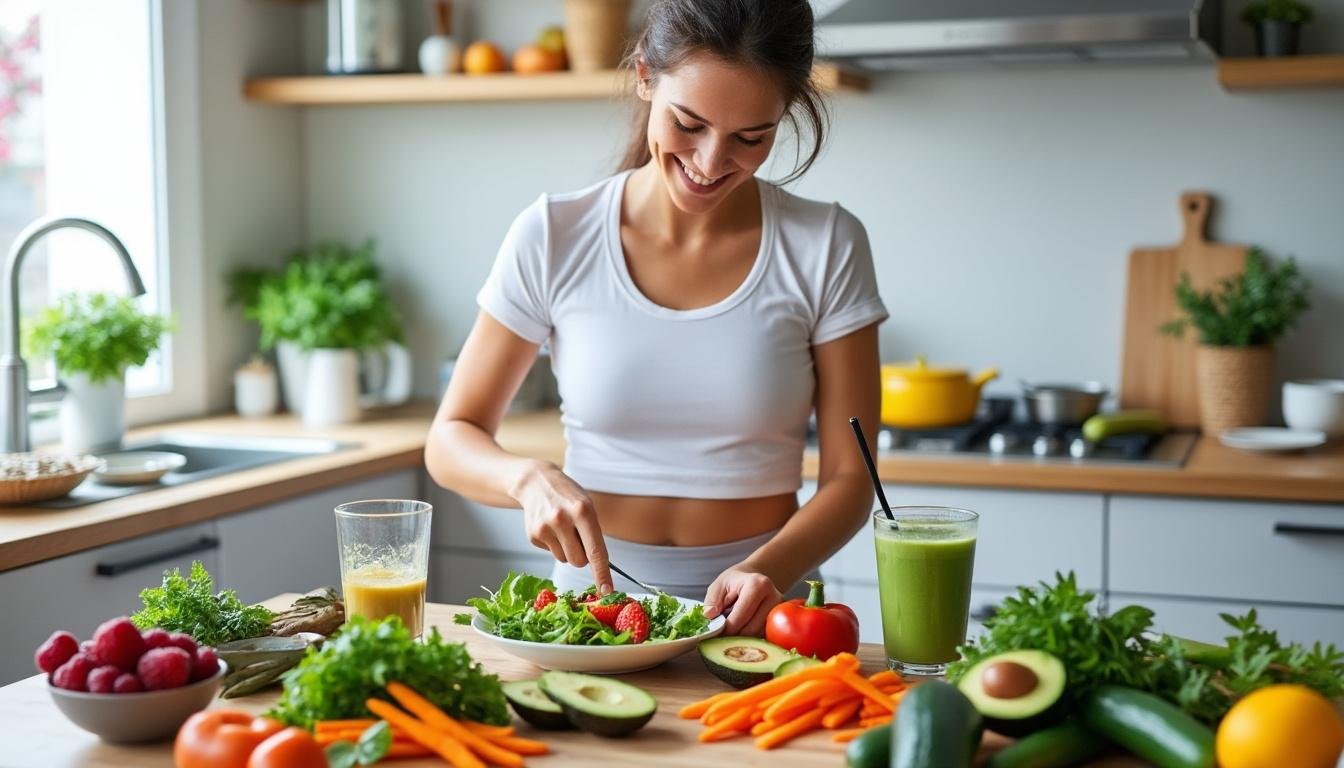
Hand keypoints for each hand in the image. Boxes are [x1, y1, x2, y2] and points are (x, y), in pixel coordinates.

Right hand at [513, 461, 612, 593]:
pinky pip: (551, 553)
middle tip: (578, 537)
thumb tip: (598, 566)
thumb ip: (593, 533)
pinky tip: (550, 527)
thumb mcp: (586, 506)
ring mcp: (545, 528)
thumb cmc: (568, 496)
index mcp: (582, 511)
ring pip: (564, 559)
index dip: (602, 573)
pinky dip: (554, 544)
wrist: (536, 482)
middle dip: (582, 556)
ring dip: (567, 549)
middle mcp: (562, 520)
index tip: (607, 590)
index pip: (595, 551)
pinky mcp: (533, 535)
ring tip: (562, 527)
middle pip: (579, 561)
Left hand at [704, 563, 782, 636]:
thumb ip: (712, 601)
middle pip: (751, 630)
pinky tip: (742, 631)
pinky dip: (751, 638)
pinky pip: (764, 637)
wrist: (755, 578)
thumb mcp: (719, 585)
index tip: (716, 632)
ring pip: (758, 636)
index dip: (725, 629)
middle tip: (722, 635)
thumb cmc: (736, 582)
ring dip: (742, 638)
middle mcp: (774, 597)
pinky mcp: (781, 621)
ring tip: (733, 629)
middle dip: (734, 636)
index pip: (740, 617)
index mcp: (757, 585)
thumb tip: (709, 617)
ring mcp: (780, 610)